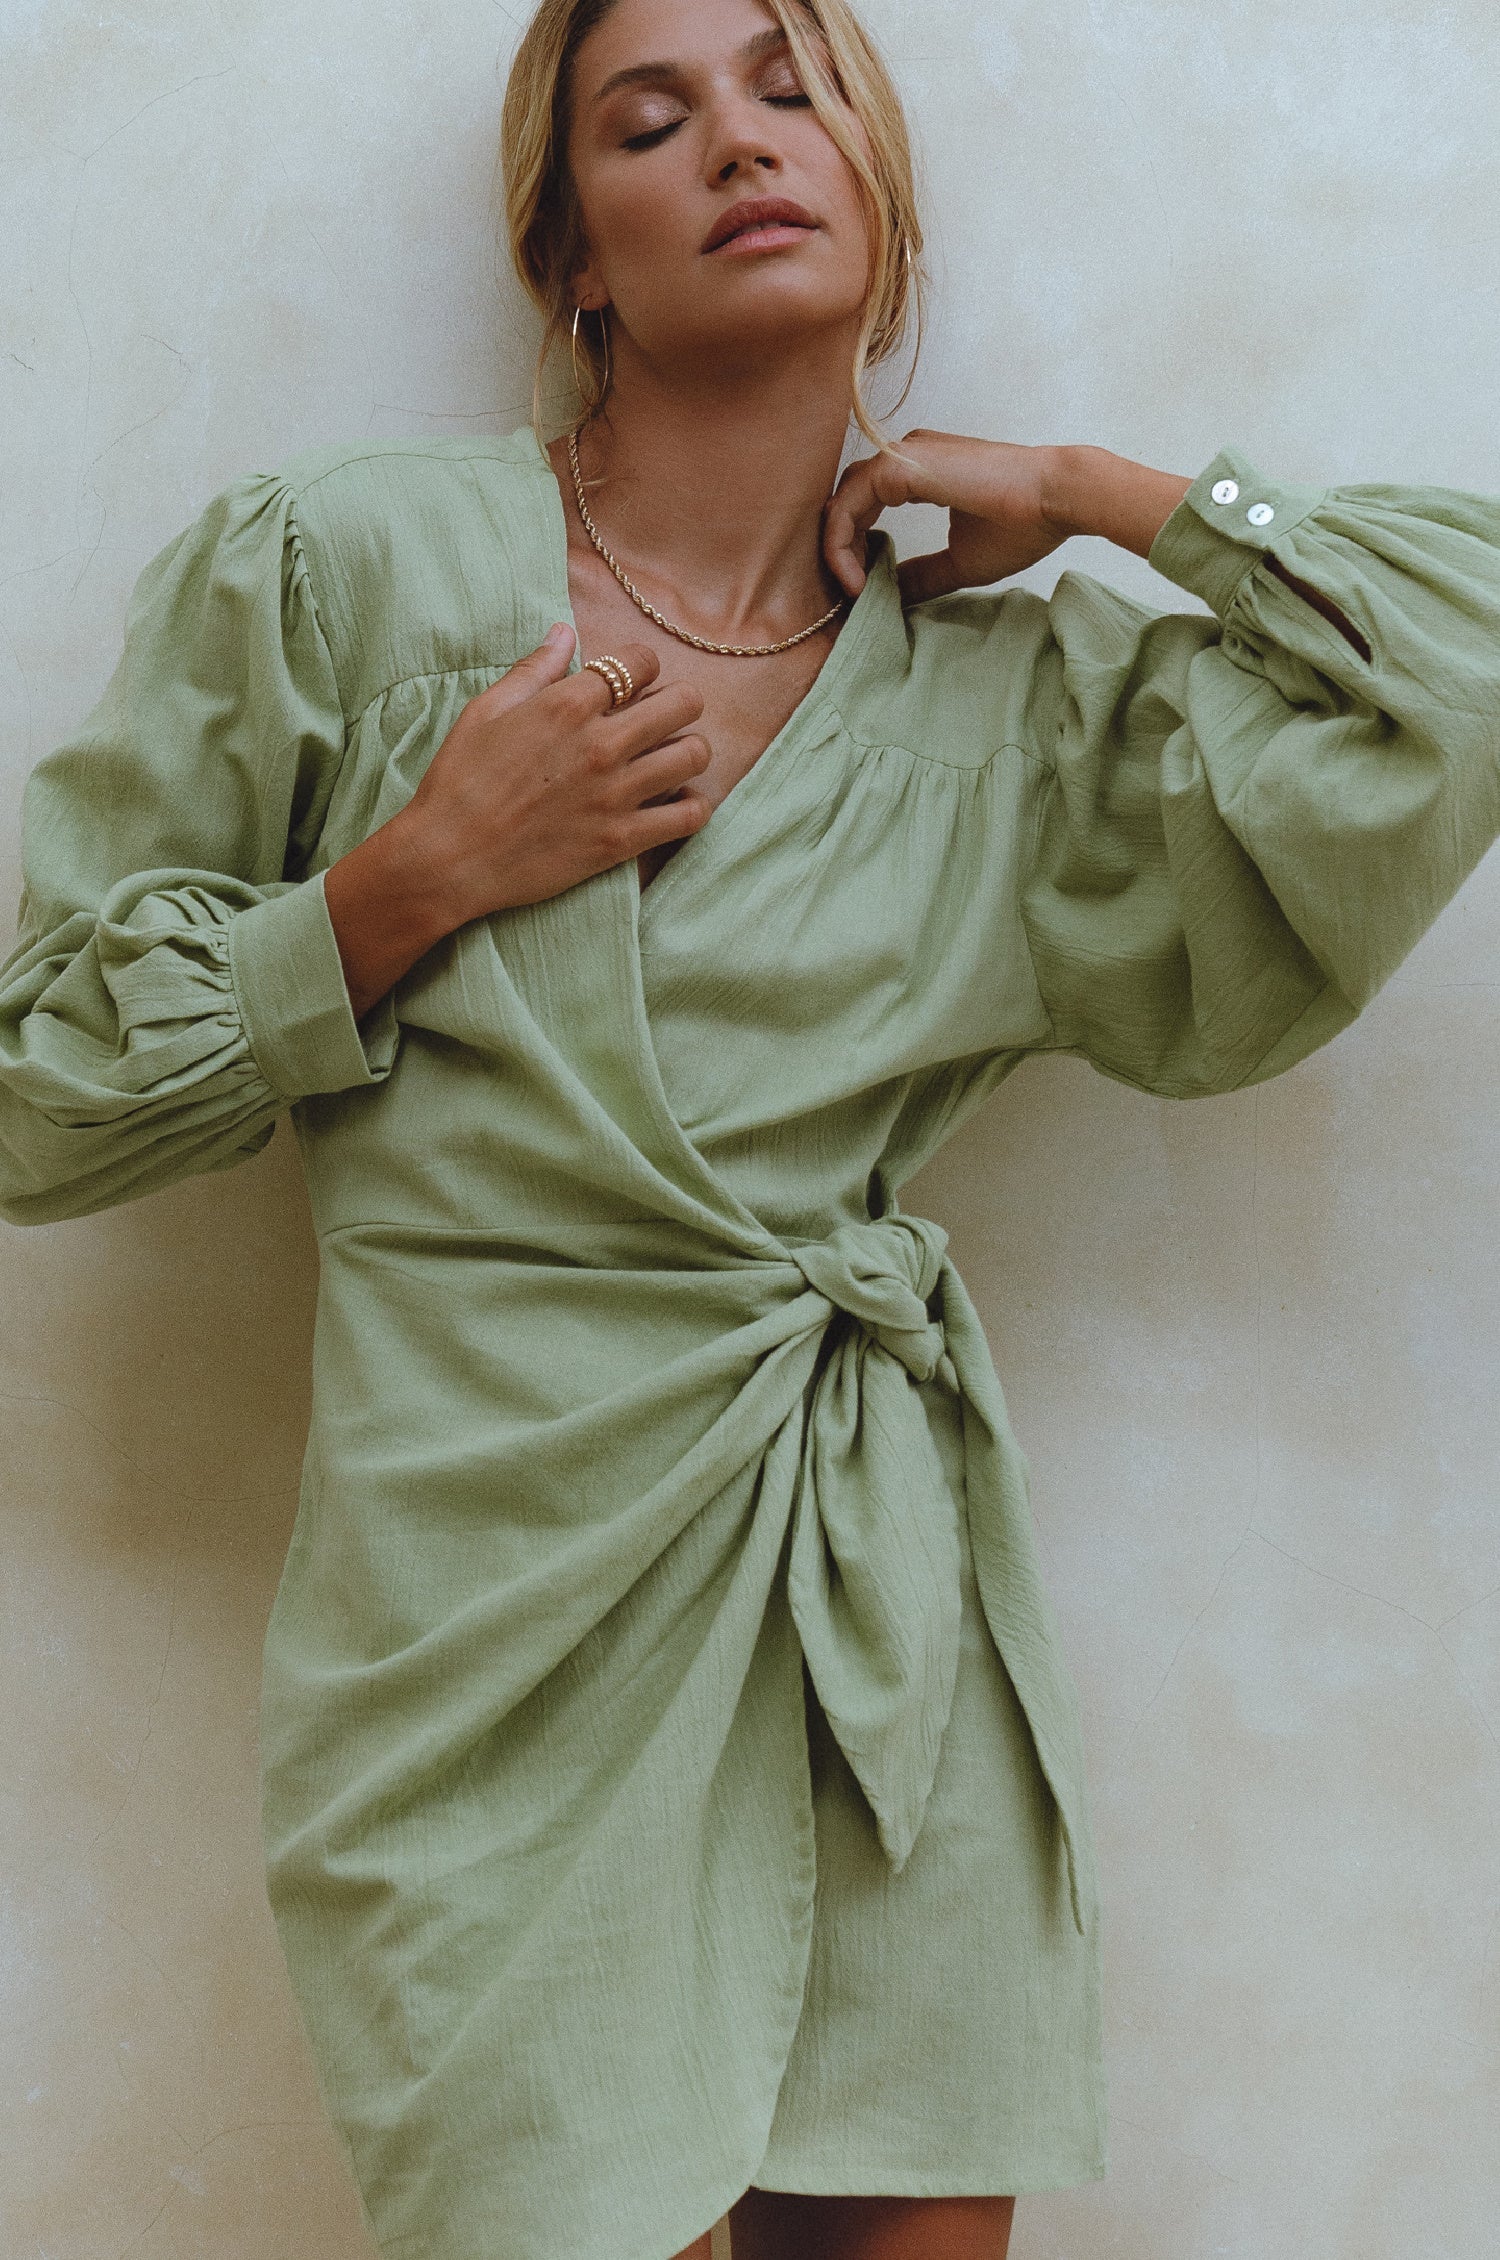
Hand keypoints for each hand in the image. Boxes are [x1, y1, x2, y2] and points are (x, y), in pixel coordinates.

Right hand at [399, 627, 712, 924]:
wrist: (450, 858)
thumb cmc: (459, 781)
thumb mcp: (487, 711)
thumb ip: (534, 670)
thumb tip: (565, 631)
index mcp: (568, 705)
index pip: (642, 661)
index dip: (642, 666)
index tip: (632, 683)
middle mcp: (601, 744)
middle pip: (684, 702)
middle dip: (678, 703)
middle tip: (661, 718)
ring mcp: (616, 794)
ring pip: (694, 755)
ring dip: (689, 751)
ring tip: (671, 759)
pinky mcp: (622, 840)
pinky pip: (690, 816)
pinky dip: (693, 807)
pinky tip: (675, 803)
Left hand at [822, 428, 1068, 607]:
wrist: (1054, 499)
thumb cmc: (1022, 524)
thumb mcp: (959, 560)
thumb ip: (922, 574)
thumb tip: (891, 596)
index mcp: (918, 471)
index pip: (864, 504)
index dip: (854, 548)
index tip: (865, 590)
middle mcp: (905, 456)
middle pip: (847, 501)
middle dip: (839, 550)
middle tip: (850, 593)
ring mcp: (901, 456)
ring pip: (841, 501)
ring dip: (837, 550)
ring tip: (853, 590)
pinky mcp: (899, 466)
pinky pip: (847, 504)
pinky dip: (840, 543)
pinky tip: (856, 579)